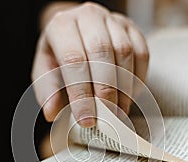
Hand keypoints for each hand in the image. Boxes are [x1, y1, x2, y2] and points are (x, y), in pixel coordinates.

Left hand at [32, 2, 148, 127]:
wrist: (76, 34)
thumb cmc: (59, 55)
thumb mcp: (45, 72)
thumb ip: (47, 92)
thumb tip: (52, 112)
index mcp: (61, 25)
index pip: (73, 59)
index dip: (81, 92)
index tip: (86, 118)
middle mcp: (87, 16)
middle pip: (101, 52)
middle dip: (105, 90)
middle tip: (107, 116)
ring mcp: (112, 19)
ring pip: (124, 52)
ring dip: (124, 87)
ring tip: (119, 110)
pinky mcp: (132, 28)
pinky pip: (142, 53)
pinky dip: (138, 78)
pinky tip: (129, 95)